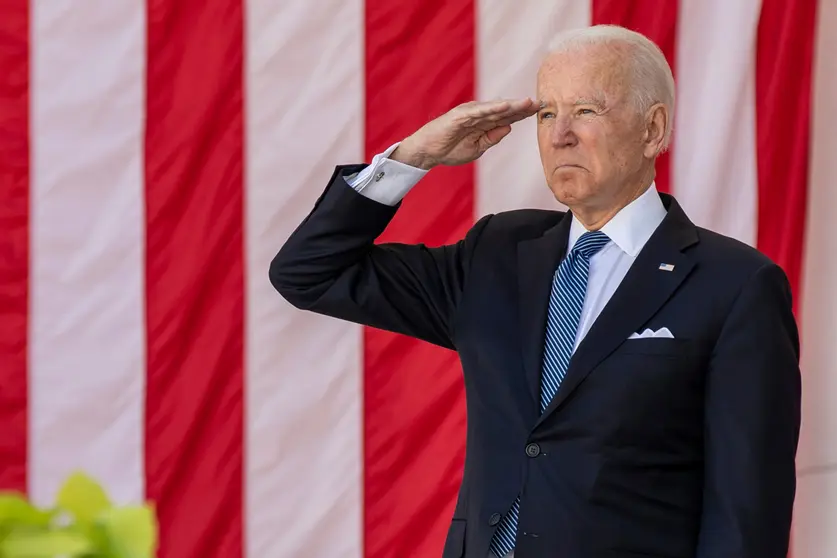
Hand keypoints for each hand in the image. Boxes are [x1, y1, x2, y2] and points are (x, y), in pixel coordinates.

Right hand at [391, 98, 541, 169]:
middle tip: (541, 103)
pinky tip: (506, 106)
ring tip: (528, 103)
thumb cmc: (450, 149)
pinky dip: (493, 108)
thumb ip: (492, 138)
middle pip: (505, 110)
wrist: (428, 152)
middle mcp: (479, 115)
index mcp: (484, 123)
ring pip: (495, 109)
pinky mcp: (460, 116)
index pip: (507, 117)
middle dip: (522, 107)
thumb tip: (508, 128)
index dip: (523, 114)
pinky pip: (480, 112)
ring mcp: (470, 114)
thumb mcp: (477, 148)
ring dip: (512, 106)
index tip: (540, 111)